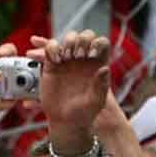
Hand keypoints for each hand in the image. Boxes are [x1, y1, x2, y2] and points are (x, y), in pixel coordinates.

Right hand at [27, 30, 109, 155]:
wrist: (64, 120)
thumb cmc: (84, 113)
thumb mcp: (96, 101)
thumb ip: (101, 85)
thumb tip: (104, 69)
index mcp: (97, 65)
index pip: (102, 43)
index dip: (98, 43)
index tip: (92, 55)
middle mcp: (83, 60)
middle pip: (85, 36)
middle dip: (81, 40)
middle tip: (78, 55)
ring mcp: (67, 60)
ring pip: (68, 37)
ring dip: (67, 42)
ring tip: (66, 57)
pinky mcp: (51, 64)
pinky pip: (51, 47)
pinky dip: (52, 48)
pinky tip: (55, 61)